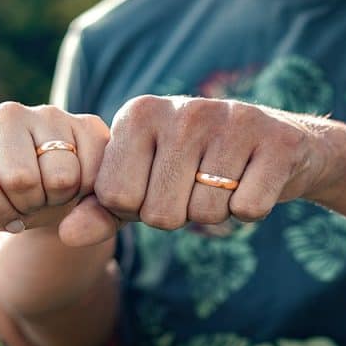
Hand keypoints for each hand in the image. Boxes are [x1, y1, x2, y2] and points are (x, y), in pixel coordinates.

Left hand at [0, 102, 111, 241]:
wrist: (48, 195)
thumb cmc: (6, 202)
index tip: (0, 210)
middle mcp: (6, 114)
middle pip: (20, 180)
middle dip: (27, 206)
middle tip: (28, 202)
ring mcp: (48, 114)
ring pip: (60, 178)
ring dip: (58, 200)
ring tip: (49, 192)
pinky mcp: (86, 123)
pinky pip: (92, 173)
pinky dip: (85, 192)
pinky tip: (74, 184)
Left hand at [60, 95, 336, 245]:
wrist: (279, 145)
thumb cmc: (196, 166)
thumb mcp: (144, 180)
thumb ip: (102, 208)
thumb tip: (66, 236)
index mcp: (139, 113)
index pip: (117, 198)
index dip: (139, 207)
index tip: (159, 183)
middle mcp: (183, 109)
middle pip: (160, 213)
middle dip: (179, 213)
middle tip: (197, 184)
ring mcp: (232, 120)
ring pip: (206, 213)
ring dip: (217, 211)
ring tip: (226, 179)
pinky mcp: (275, 141)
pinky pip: (249, 209)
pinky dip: (251, 209)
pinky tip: (254, 179)